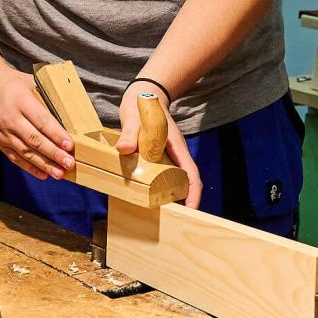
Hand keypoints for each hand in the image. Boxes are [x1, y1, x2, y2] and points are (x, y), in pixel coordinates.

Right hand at [0, 66, 74, 181]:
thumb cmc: (14, 84)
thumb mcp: (32, 82)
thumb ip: (49, 98)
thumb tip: (72, 114)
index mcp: (21, 100)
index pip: (41, 120)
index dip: (56, 134)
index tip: (70, 145)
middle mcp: (11, 118)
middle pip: (34, 139)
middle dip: (53, 153)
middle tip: (69, 163)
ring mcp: (3, 132)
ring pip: (25, 152)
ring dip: (44, 164)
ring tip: (60, 173)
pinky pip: (15, 158)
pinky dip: (30, 168)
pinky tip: (44, 174)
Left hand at [115, 80, 202, 208]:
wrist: (143, 95)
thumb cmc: (141, 105)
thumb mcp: (133, 117)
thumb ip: (129, 132)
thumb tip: (123, 149)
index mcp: (176, 146)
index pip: (191, 174)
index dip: (193, 194)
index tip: (191, 211)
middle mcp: (176, 154)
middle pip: (186, 183)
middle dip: (184, 202)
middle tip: (174, 222)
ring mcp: (168, 156)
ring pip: (175, 181)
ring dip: (172, 198)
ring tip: (162, 217)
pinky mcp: (158, 157)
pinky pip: (162, 177)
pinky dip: (160, 189)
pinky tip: (149, 200)